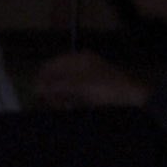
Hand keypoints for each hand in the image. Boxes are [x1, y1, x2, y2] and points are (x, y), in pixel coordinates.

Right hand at [33, 50, 149, 107]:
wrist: (131, 99)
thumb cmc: (107, 88)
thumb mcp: (79, 86)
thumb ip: (56, 86)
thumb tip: (35, 87)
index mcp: (79, 58)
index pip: (52, 65)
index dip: (42, 78)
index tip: (37, 93)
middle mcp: (80, 66)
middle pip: (56, 78)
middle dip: (52, 91)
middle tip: (52, 102)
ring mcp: (85, 79)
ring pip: (62, 89)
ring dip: (60, 98)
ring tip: (65, 106)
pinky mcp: (89, 92)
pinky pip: (72, 96)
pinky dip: (69, 102)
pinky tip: (71, 107)